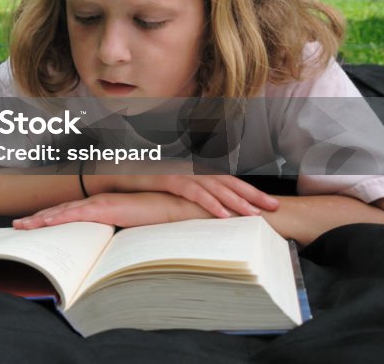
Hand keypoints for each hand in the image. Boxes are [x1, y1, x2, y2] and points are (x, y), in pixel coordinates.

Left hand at [13, 192, 210, 229]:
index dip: (48, 218)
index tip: (32, 224)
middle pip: (58, 211)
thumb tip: (100, 249)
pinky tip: (43, 222)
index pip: (68, 212)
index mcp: (98, 206)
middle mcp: (94, 202)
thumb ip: (111, 233)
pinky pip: (74, 214)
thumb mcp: (126, 227)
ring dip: (39, 219)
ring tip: (21, 226)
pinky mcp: (103, 208)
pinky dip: (57, 218)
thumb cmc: (152, 217)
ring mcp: (97, 203)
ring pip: (61, 212)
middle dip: (36, 218)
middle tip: (17, 225)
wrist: (171, 206)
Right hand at [90, 163, 278, 218]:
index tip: (267, 202)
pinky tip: (224, 215)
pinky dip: (209, 203)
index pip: (225, 179)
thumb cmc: (137, 181)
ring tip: (255, 214)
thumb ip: (185, 193)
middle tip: (274, 206)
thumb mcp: (166, 187)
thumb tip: (203, 208)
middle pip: (226, 180)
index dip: (247, 189)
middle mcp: (189, 168)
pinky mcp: (166, 178)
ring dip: (236, 201)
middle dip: (252, 193)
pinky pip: (192, 192)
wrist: (109, 171)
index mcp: (192, 170)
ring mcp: (178, 172)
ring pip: (214, 186)